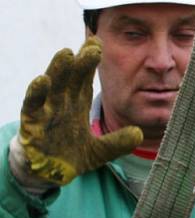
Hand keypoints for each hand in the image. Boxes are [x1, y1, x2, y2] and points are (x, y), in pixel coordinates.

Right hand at [18, 38, 142, 184]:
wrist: (47, 173)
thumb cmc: (71, 155)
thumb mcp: (99, 151)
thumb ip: (117, 143)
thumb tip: (139, 134)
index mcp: (77, 104)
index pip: (84, 78)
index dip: (91, 61)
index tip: (99, 43)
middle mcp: (61, 103)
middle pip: (72, 78)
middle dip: (81, 61)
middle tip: (92, 46)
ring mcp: (46, 111)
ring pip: (52, 86)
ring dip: (58, 69)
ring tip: (67, 53)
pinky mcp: (31, 123)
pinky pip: (32, 105)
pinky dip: (36, 93)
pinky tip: (42, 80)